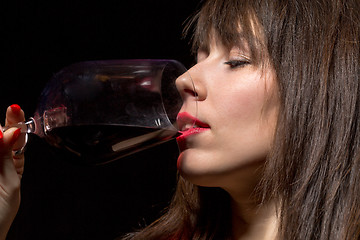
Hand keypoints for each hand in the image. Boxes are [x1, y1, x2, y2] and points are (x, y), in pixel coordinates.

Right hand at [0, 105, 25, 239]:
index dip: (15, 122)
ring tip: (0, 134)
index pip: (15, 138)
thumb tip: (10, 133)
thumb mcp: (9, 184)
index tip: (15, 109)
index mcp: (13, 164)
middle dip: (3, 126)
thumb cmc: (0, 214)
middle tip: (7, 119)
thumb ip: (7, 159)